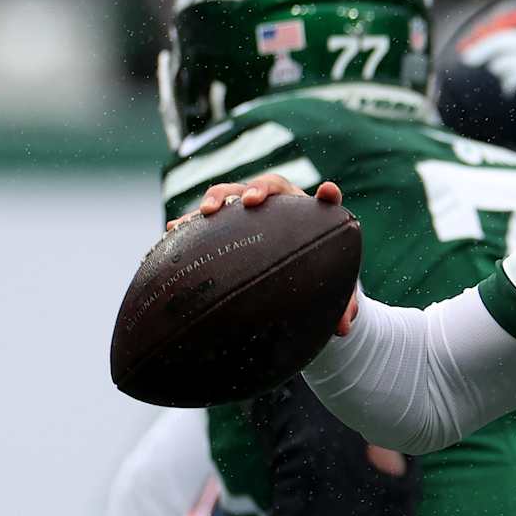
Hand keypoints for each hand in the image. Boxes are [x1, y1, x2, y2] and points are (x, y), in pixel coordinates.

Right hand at [170, 177, 357, 335]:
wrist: (287, 270)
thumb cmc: (312, 274)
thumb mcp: (330, 289)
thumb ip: (342, 305)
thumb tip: (343, 329)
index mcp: (311, 217)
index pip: (323, 200)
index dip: (327, 195)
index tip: (329, 191)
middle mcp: (280, 206)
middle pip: (270, 186)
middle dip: (258, 189)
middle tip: (250, 201)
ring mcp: (248, 211)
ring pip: (232, 193)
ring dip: (218, 198)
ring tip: (204, 213)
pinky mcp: (224, 224)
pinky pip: (206, 219)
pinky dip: (190, 222)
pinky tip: (172, 231)